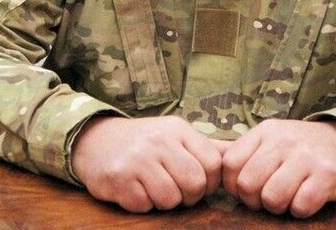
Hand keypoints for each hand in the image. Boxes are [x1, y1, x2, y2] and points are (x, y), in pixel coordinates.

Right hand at [71, 116, 222, 212]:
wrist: (97, 140)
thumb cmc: (145, 141)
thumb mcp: (176, 135)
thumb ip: (207, 147)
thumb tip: (239, 156)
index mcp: (178, 129)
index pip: (214, 163)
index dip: (210, 181)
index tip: (197, 181)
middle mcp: (160, 140)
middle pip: (195, 183)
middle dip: (189, 195)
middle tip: (176, 189)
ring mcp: (138, 158)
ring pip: (170, 198)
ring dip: (165, 201)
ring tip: (154, 187)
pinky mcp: (118, 178)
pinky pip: (144, 205)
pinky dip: (142, 204)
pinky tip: (136, 189)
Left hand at [220, 119, 335, 217]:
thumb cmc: (298, 147)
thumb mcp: (270, 139)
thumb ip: (242, 152)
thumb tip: (206, 163)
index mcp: (264, 132)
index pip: (229, 164)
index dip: (233, 186)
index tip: (247, 189)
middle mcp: (283, 141)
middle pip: (247, 184)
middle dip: (254, 200)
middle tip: (268, 196)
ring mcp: (305, 157)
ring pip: (272, 197)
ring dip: (278, 207)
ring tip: (288, 197)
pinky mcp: (326, 176)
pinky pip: (300, 205)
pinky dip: (300, 209)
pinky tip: (306, 197)